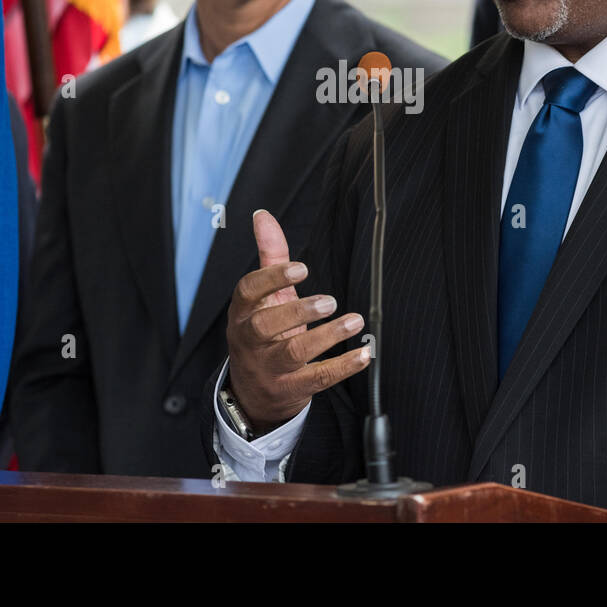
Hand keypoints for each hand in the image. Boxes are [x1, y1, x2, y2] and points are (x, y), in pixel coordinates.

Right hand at [226, 210, 369, 430]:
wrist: (254, 391)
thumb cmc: (263, 332)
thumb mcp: (264, 295)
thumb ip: (269, 255)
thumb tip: (263, 215)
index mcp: (243, 312)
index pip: (248, 292)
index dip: (272, 279)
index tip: (302, 268)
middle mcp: (251, 340)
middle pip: (266, 325)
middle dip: (298, 311)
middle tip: (329, 300)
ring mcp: (269, 367)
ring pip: (293, 353)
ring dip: (326, 336)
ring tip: (354, 321)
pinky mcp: (290, 388)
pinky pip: (317, 378)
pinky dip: (343, 367)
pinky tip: (363, 354)